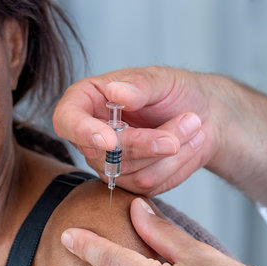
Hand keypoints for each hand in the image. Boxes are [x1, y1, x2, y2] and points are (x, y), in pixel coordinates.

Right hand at [53, 67, 220, 196]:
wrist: (201, 115)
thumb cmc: (173, 91)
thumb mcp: (161, 79)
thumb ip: (139, 85)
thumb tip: (116, 92)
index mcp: (85, 101)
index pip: (66, 120)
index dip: (83, 132)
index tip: (110, 140)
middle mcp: (89, 136)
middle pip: (101, 153)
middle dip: (146, 143)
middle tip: (189, 121)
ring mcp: (107, 163)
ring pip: (128, 171)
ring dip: (168, 151)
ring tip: (193, 124)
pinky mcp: (128, 183)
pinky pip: (146, 185)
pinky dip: (174, 164)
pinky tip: (187, 145)